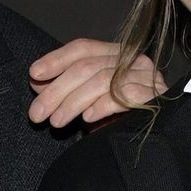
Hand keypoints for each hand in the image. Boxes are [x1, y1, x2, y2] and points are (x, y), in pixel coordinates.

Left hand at [27, 38, 165, 127]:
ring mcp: (147, 78)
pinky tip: (88, 119)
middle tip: (38, 112)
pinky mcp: (156, 98)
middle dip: (57, 89)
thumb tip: (37, 80)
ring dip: (72, 102)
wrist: (154, 142)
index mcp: (117, 54)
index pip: (83, 48)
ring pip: (101, 80)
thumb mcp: (86, 99)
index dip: (56, 59)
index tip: (34, 74)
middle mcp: (134, 61)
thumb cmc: (116, 119)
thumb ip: (65, 86)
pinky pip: (124, 96)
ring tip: (56, 121)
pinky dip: (102, 106)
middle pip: (87, 66)